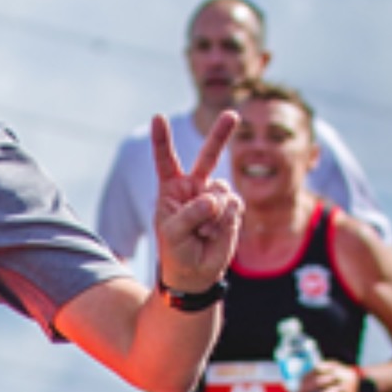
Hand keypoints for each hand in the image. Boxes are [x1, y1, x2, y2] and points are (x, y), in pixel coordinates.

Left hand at [152, 110, 241, 293]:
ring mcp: (215, 197)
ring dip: (213, 215)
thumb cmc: (176, 253)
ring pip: (221, 190)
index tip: (158, 117)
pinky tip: (215, 234)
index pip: (166, 160)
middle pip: (208, 156)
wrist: (195, 276)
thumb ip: (191, 213)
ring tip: (202, 233)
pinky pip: (234, 205)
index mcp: (172, 190)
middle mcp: (194, 188)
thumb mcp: (173, 234)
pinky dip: (225, 222)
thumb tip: (215, 199)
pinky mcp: (231, 209)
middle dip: (221, 134)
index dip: (163, 139)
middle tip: (233, 115)